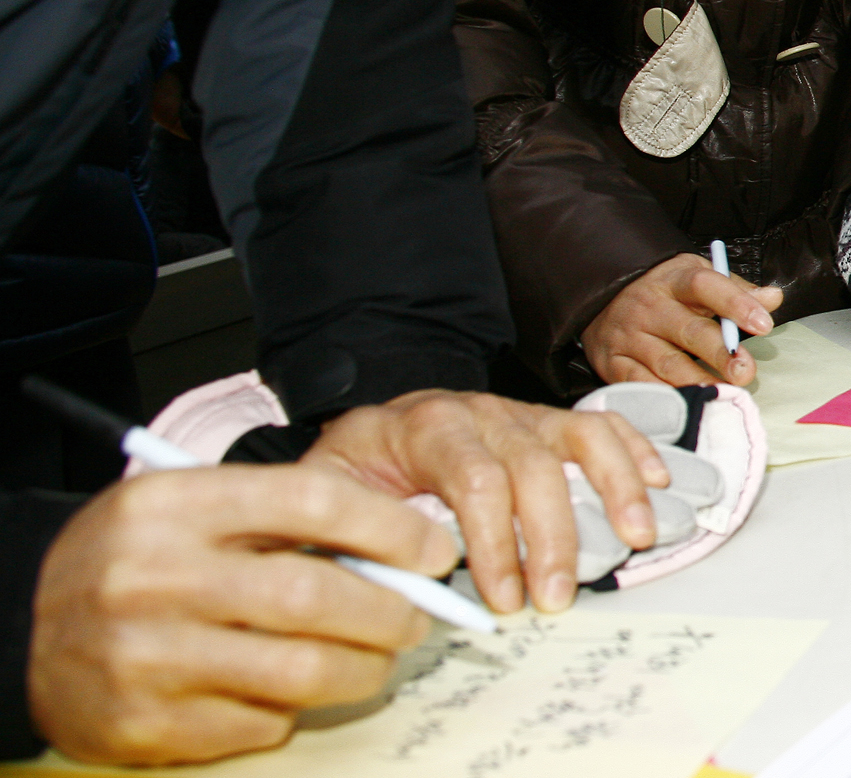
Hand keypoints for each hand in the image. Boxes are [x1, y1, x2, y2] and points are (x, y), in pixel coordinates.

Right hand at [28, 466, 454, 765]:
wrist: (25, 631)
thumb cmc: (135, 561)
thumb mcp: (189, 510)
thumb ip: (280, 523)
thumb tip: (403, 556)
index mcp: (172, 505)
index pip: (311, 501)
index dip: (389, 528)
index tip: (435, 550)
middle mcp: (153, 577)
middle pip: (313, 595)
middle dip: (391, 612)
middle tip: (418, 619)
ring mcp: (145, 656)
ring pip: (300, 670)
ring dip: (362, 669)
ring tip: (375, 660)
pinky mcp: (144, 724)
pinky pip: (260, 723)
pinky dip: (292, 710)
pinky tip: (287, 691)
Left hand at [300, 391, 669, 614]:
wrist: (370, 429)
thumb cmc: (355, 473)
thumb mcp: (329, 493)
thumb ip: (357, 530)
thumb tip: (406, 580)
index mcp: (425, 426)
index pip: (475, 479)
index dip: (494, 542)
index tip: (503, 598)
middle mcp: (480, 412)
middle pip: (533, 468)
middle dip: (551, 538)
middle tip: (556, 596)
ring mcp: (519, 414)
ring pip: (579, 441)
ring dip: (615, 490)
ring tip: (634, 539)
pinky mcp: (546, 422)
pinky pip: (600, 426)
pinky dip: (633, 452)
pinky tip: (657, 482)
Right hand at [581, 253, 782, 387]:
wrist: (602, 299)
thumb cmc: (664, 293)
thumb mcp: (696, 276)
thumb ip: (736, 290)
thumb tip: (773, 297)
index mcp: (674, 280)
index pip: (706, 286)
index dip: (736, 303)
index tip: (763, 323)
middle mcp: (649, 306)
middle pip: (689, 330)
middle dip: (720, 353)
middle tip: (746, 371)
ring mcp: (628, 336)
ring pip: (667, 363)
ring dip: (698, 381)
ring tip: (725, 394)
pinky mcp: (613, 362)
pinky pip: (641, 384)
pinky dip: (666, 396)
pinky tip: (689, 403)